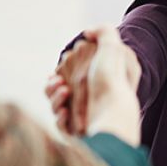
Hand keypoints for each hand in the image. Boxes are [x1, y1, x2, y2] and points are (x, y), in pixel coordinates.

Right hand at [46, 26, 141, 145]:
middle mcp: (93, 100)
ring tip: (64, 92)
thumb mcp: (113, 47)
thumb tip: (88, 33)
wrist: (112, 115)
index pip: (74, 75)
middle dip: (53, 85)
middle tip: (58, 82)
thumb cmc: (112, 81)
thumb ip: (103, 32)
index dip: (62, 71)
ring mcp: (86, 118)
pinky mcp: (79, 133)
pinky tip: (65, 112)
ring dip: (54, 98)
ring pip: (57, 107)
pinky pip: (61, 125)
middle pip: (61, 90)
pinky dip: (59, 117)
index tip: (59, 68)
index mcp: (100, 82)